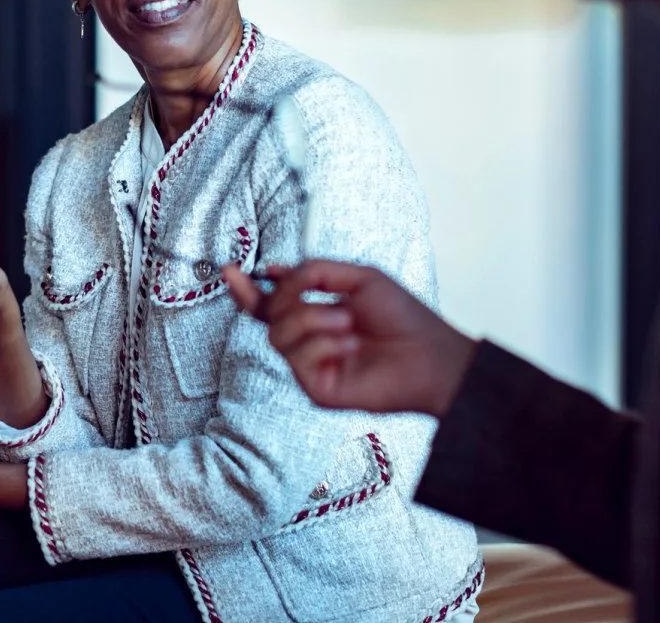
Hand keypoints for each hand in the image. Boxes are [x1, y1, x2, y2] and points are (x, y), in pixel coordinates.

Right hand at [224, 260, 477, 416]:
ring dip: (312, 319)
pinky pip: (297, 358)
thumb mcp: (359, 278)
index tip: (229, 270)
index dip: (247, 289)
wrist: (430, 354)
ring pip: (278, 336)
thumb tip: (275, 271)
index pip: (270, 304)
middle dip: (288, 298)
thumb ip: (314, 271)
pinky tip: (350, 345)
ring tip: (347, 322)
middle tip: (318, 293)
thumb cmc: (402, 316)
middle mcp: (308, 340)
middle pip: (268, 316)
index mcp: (315, 313)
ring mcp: (310, 366)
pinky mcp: (315, 388)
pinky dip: (324, 344)